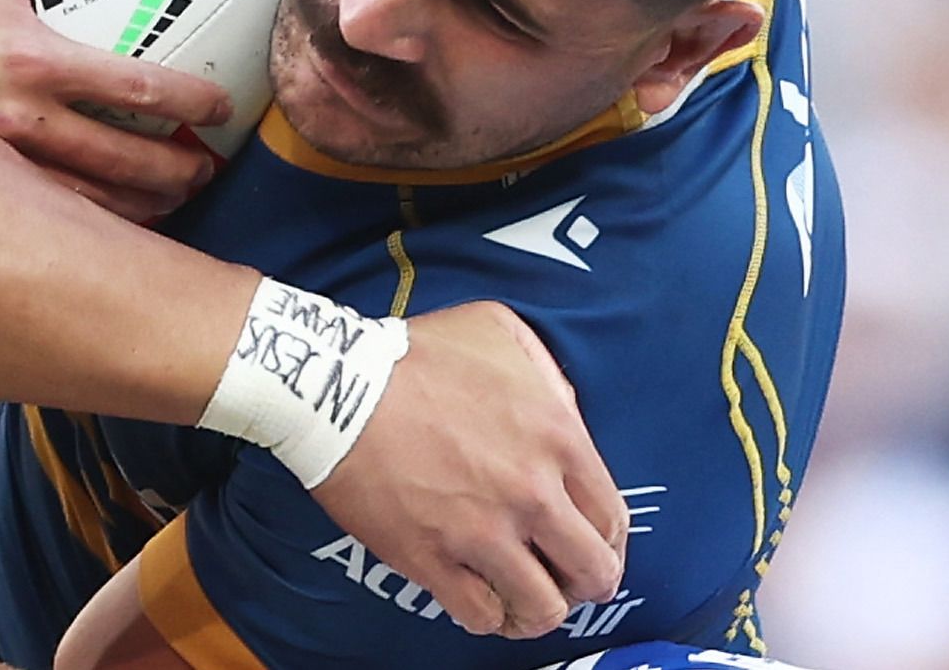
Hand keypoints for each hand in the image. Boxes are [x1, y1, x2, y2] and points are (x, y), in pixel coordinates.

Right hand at [0, 0, 233, 220]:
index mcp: (26, 56)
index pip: (133, 90)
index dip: (190, 102)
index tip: (221, 108)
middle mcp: (9, 117)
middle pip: (117, 162)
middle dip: (174, 174)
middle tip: (208, 171)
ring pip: (76, 201)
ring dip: (131, 208)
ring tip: (165, 203)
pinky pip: (27, 208)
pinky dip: (73, 218)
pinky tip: (94, 219)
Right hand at [311, 301, 627, 638]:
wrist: (336, 385)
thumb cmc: (414, 355)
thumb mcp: (498, 331)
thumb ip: (546, 372)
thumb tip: (564, 411)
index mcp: (557, 437)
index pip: (612, 518)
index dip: (606, 542)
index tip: (588, 545)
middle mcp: (532, 493)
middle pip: (593, 574)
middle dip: (584, 584)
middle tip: (561, 576)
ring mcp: (482, 532)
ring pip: (542, 608)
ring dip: (537, 609)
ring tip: (520, 598)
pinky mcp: (432, 559)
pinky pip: (479, 615)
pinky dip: (486, 617)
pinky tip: (478, 601)